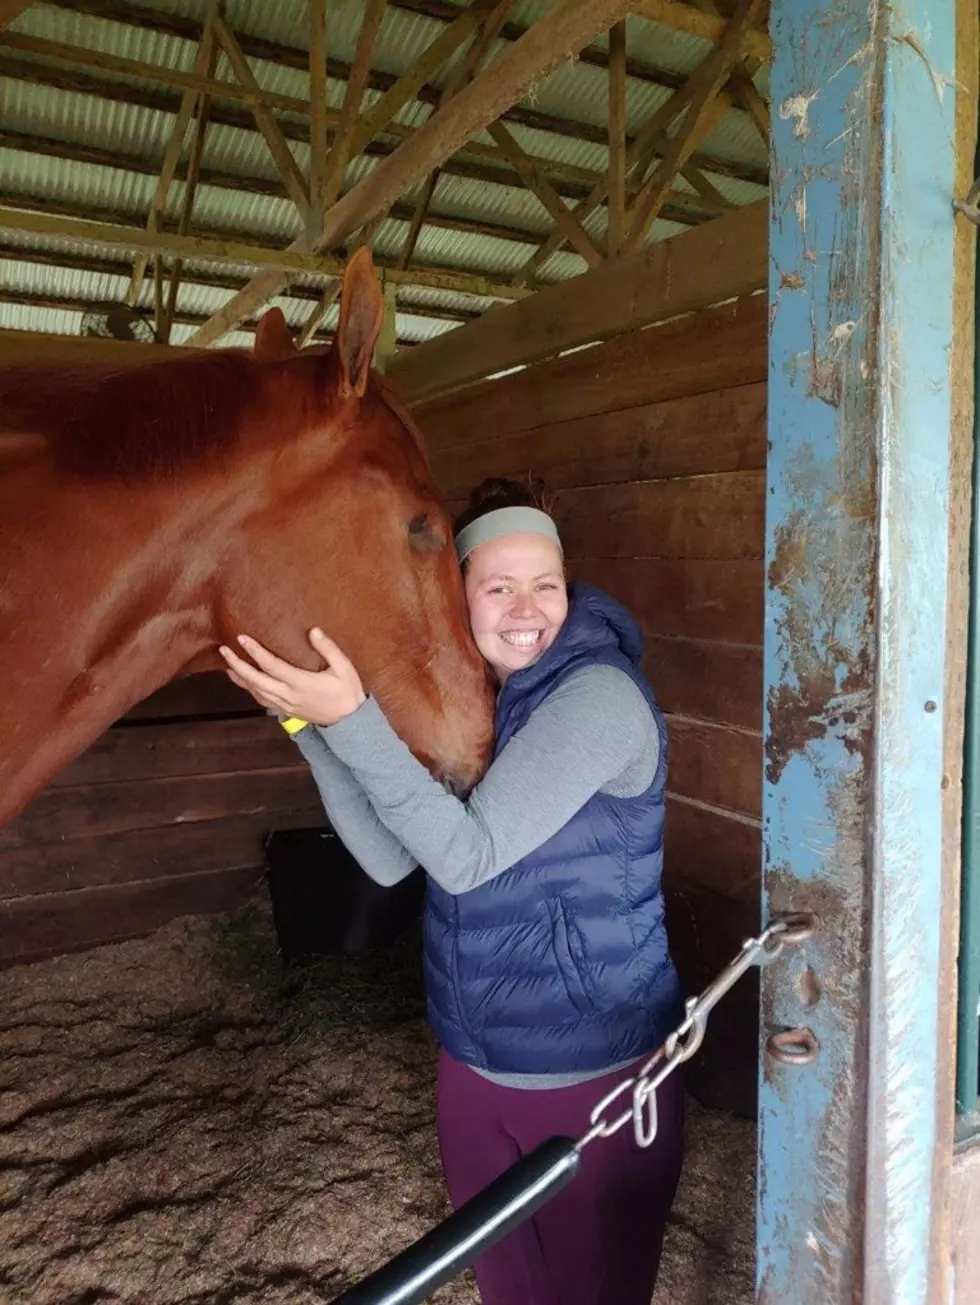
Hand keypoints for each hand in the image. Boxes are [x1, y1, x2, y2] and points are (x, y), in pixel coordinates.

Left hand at [218, 628, 365, 726]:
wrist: (348, 722)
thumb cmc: (347, 692)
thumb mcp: (344, 668)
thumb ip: (328, 649)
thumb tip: (313, 631)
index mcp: (301, 683)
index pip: (272, 665)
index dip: (255, 652)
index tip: (242, 638)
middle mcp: (289, 695)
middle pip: (256, 680)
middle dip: (238, 665)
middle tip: (224, 651)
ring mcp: (286, 705)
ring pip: (256, 692)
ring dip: (240, 679)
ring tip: (227, 665)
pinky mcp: (286, 710)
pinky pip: (263, 700)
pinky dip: (250, 690)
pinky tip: (245, 683)